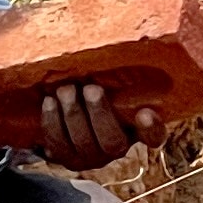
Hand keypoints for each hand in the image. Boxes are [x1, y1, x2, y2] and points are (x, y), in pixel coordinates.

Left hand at [35, 81, 164, 171]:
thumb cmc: (93, 90)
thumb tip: (117, 44)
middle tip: (91, 88)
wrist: (64, 112)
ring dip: (72, 115)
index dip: (152, 129)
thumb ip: (117, 75)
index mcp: (136, 129)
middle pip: (113, 142)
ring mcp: (91, 158)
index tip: (146, 113)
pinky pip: (58, 145)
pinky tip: (49, 102)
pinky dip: (52, 122)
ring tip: (65, 90)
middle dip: (99, 113)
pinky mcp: (66, 158)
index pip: (154, 136)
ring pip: (83, 143)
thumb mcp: (110, 83)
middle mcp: (117, 149)